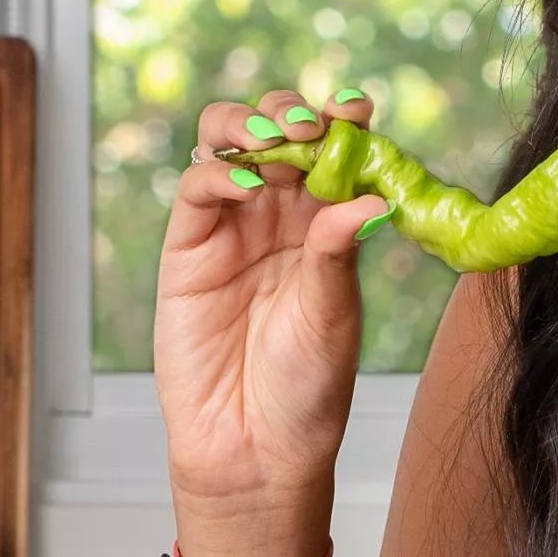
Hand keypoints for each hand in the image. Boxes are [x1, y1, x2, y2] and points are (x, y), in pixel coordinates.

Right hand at [155, 83, 392, 544]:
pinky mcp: (187, 249)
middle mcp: (281, 218)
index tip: (359, 108)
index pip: (334, 154)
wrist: (256, 447)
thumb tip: (370, 196)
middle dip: (294, 114)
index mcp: (328, 226)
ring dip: (251, 128)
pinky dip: (217, 173)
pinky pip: (196, 191)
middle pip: (277, 134)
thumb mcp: (334, 316)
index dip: (342, 122)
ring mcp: (232, 229)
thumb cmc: (307, 388)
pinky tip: (246, 181)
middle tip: (315, 128)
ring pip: (229, 146)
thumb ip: (338, 253)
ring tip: (281, 143)